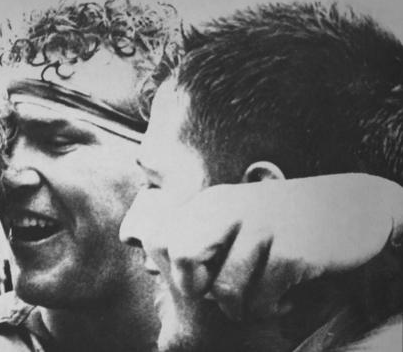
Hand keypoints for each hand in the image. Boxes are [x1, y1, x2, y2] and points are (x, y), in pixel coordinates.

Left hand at [121, 173, 402, 320]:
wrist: (352, 205)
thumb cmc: (286, 220)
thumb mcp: (236, 217)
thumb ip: (199, 236)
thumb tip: (160, 271)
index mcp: (209, 202)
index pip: (159, 240)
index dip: (172, 268)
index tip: (201, 276)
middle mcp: (228, 210)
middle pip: (181, 260)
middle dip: (197, 290)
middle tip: (225, 292)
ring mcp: (259, 229)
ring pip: (223, 292)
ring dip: (242, 307)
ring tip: (263, 296)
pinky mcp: (290, 253)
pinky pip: (260, 301)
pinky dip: (272, 307)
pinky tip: (287, 294)